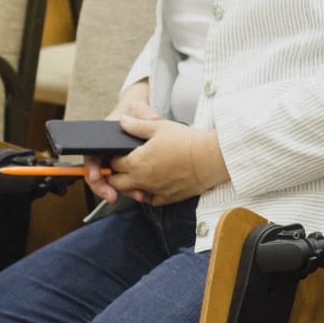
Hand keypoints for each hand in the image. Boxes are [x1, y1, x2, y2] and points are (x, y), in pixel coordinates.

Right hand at [85, 82, 161, 202]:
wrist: (140, 116)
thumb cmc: (135, 111)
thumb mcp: (138, 108)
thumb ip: (144, 113)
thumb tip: (153, 118)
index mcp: (101, 140)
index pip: (91, 156)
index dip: (91, 168)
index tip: (96, 177)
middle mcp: (106, 153)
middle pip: (98, 174)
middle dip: (102, 187)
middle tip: (111, 196)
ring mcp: (116, 163)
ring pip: (112, 181)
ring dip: (120, 191)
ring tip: (136, 196)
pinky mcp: (127, 169)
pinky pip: (126, 182)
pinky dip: (132, 189)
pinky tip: (143, 193)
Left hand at [102, 119, 226, 206]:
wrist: (211, 158)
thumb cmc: (187, 141)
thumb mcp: (160, 127)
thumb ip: (137, 126)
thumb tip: (122, 121)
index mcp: (136, 161)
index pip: (113, 163)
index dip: (114, 158)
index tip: (120, 154)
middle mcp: (141, 179)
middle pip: (116, 183)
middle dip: (116, 175)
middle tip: (125, 167)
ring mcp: (154, 190)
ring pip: (131, 194)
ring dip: (130, 186)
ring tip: (138, 175)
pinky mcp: (168, 197)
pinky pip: (150, 200)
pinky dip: (148, 195)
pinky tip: (153, 185)